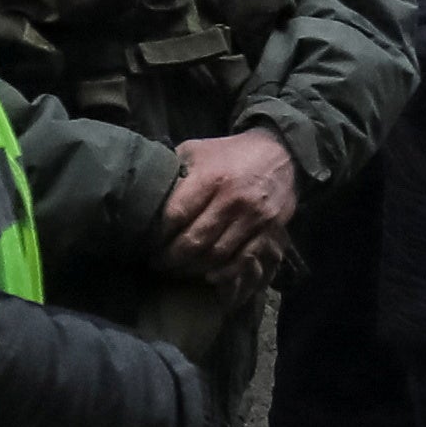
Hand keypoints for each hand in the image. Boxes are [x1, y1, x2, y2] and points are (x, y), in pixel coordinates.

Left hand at [159, 130, 299, 278]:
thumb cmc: (229, 153)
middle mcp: (233, 199)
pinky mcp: (270, 230)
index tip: (147, 243)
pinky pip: (243, 260)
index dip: (158, 235)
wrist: (280, 153)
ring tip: (177, 271)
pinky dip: (223, 273)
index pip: (176, 215)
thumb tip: (145, 193)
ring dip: (193, 268)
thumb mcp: (197, 150)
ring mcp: (254, 217)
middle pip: (194, 240)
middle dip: (170, 258)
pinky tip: (207, 276)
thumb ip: (173, 170)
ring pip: (216, 255)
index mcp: (211, 177)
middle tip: (157, 264)